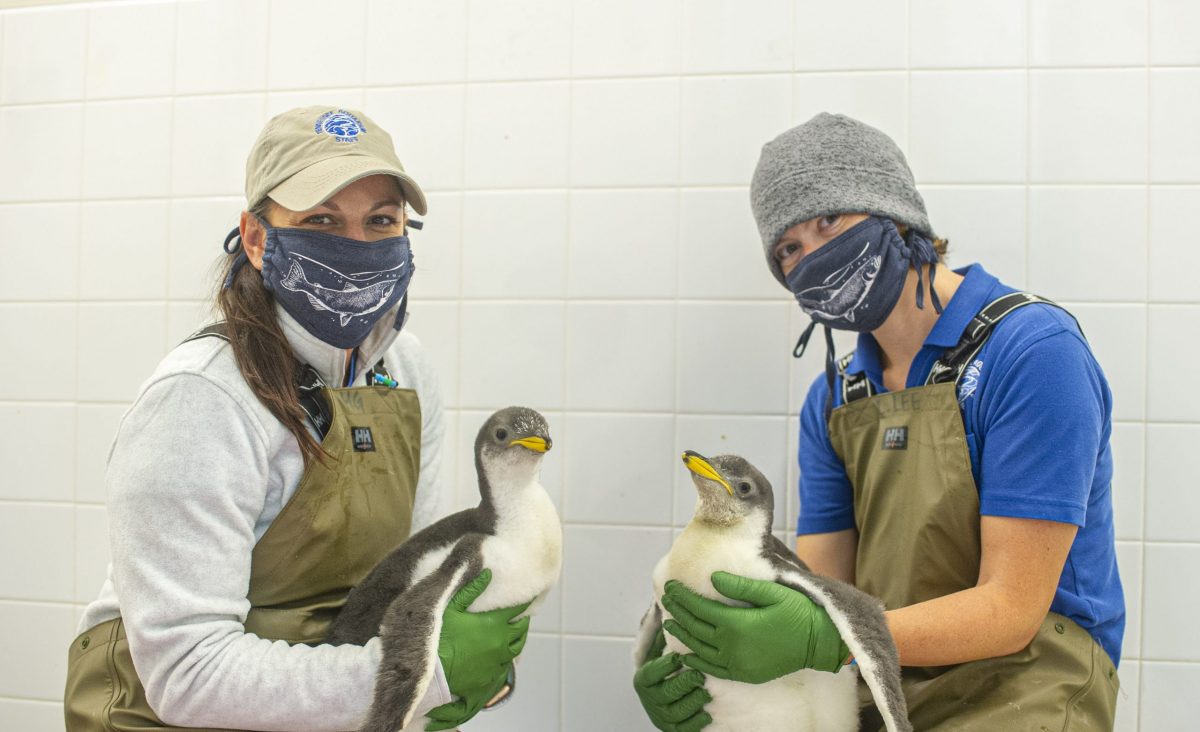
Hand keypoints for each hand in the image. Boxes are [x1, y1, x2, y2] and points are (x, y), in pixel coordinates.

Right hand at [425, 569, 530, 730]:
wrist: (432, 673)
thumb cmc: (440, 637)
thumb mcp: (452, 609)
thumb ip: (471, 590)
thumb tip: (488, 573)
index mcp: (494, 623)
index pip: (517, 609)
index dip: (525, 602)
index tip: (529, 597)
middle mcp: (501, 641)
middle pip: (522, 629)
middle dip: (522, 621)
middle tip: (519, 615)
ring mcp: (498, 660)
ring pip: (517, 647)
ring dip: (517, 639)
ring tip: (513, 633)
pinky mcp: (493, 675)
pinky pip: (506, 664)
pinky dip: (506, 656)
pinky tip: (500, 653)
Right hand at [633, 629, 711, 731]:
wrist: (659, 699)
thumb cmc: (664, 670)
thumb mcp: (659, 653)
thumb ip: (664, 635)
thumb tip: (669, 605)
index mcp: (643, 679)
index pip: (651, 673)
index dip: (665, 666)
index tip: (680, 657)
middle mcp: (649, 699)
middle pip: (665, 694)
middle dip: (683, 685)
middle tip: (699, 676)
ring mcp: (660, 716)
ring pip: (676, 712)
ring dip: (692, 702)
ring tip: (706, 693)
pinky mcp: (672, 729)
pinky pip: (684, 729)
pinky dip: (696, 722)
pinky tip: (707, 713)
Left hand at [660, 572, 848, 683]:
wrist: (820, 643)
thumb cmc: (798, 613)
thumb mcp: (771, 592)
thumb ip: (740, 587)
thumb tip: (713, 578)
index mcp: (736, 624)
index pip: (699, 609)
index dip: (683, 597)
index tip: (670, 587)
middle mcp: (731, 647)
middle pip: (696, 628)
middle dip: (678, 613)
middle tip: (666, 600)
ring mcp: (737, 664)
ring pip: (700, 650)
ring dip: (683, 635)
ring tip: (670, 623)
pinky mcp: (744, 674)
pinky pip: (713, 670)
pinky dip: (696, 662)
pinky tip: (687, 656)